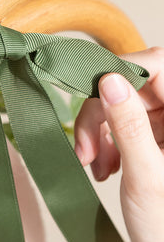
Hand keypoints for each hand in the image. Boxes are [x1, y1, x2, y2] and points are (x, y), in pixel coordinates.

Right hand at [74, 47, 163, 241]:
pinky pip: (119, 124)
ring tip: (95, 166)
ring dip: (99, 132)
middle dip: (100, 114)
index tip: (93, 91)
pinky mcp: (153, 139)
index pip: (159, 66)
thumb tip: (109, 80)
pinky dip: (104, 143)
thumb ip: (129, 126)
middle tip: (85, 148)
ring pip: (119, 104)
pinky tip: (103, 168)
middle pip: (131, 87)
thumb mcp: (147, 176)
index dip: (125, 70)